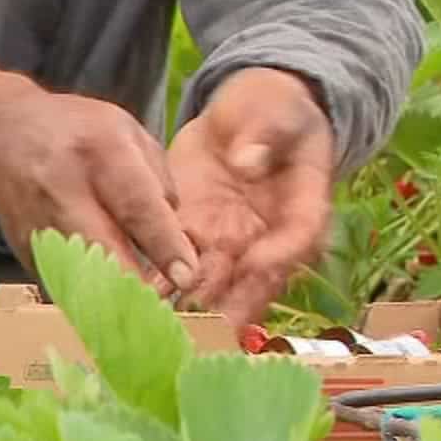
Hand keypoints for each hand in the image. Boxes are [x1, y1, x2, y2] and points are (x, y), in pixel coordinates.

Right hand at [0, 62, 199, 294]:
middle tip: (169, 307)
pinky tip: (112, 304)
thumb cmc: (78, 134)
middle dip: (140, 286)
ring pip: (84, 279)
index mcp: (101, 153)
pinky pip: (68, 283)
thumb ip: (160, 180)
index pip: (136, 206)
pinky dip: (93, 298)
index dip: (163, 245)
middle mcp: (66, 190)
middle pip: (105, 252)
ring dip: (116, 301)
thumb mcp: (127, 132)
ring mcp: (40, 225)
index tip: (186, 276)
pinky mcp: (27, 252)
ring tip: (143, 313)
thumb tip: (178, 238)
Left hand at [170, 68, 335, 324]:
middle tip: (206, 329)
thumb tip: (246, 161)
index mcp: (302, 208)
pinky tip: (138, 303)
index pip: (296, 239)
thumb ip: (265, 134)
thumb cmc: (274, 111)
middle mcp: (269, 238)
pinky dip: (162, 287)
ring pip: (218, 286)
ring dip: (194, 309)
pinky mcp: (197, 237)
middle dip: (230, 307)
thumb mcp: (276, 112)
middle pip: (256, 281)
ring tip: (167, 329)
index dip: (277, 255)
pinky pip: (182, 269)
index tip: (254, 263)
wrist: (248, 115)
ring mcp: (232, 243)